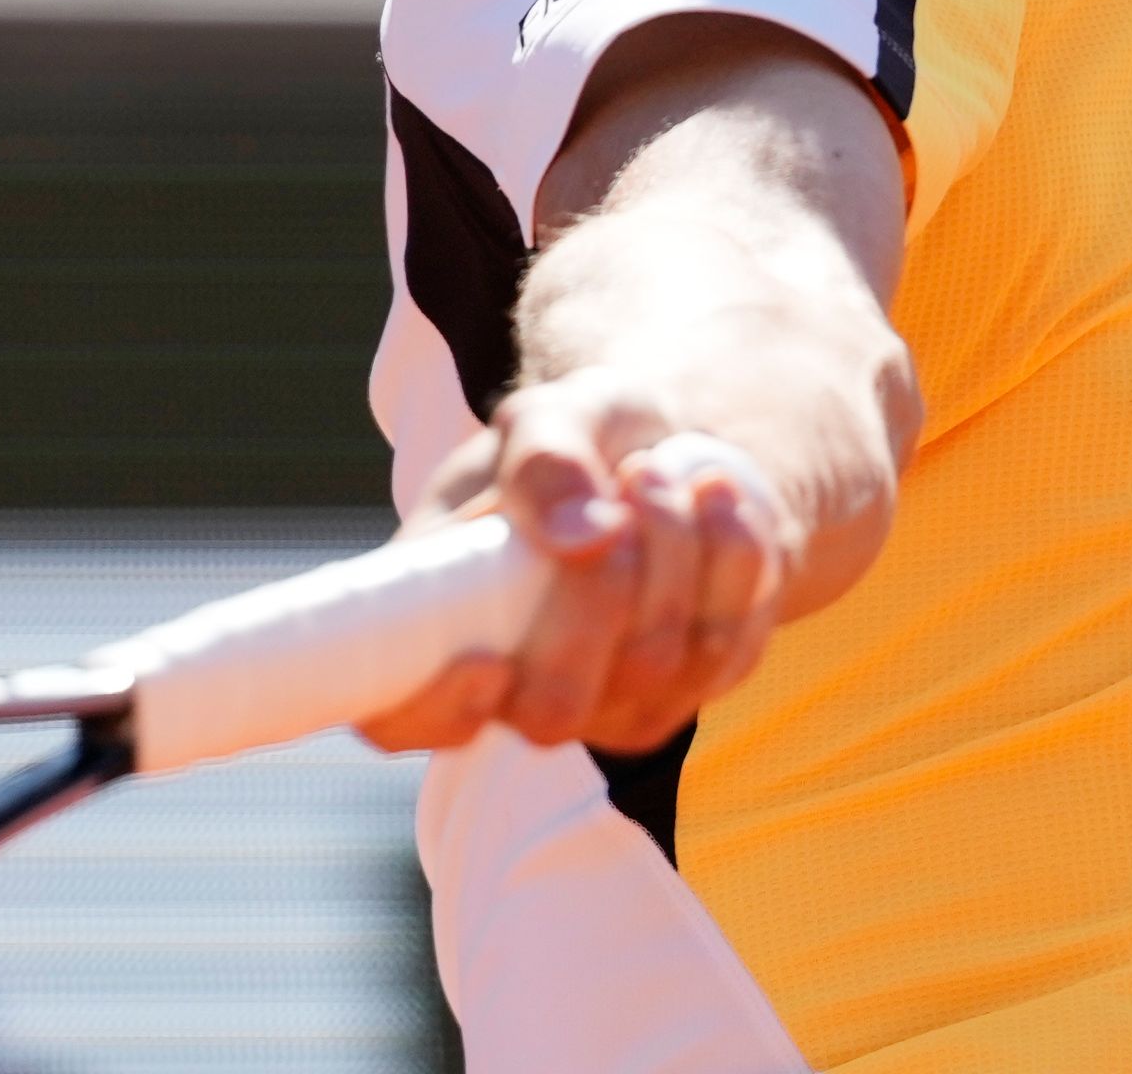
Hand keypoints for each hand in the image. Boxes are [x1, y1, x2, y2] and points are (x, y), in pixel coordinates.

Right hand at [356, 370, 800, 757]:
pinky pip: (724, 651)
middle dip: (601, 593)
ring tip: (667, 469)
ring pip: (650, 671)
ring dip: (676, 554)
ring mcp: (604, 703)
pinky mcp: (687, 690)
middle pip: (551, 707)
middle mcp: (514, 685)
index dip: (432, 711)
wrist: (663, 452)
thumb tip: (584, 536)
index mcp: (436, 619)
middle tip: (635, 478)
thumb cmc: (576, 440)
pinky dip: (734, 562)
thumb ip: (546, 457)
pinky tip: (720, 501)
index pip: (397, 717)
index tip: (485, 659)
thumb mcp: (550, 414)